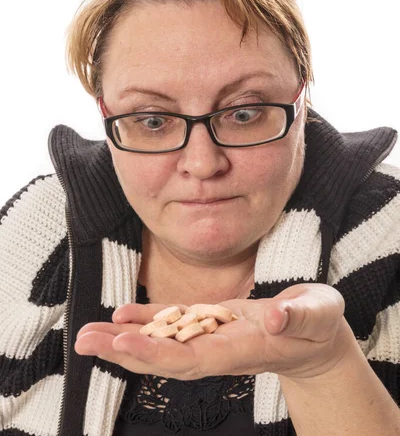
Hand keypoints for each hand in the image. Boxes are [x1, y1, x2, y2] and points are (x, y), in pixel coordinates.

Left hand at [75, 283, 353, 380]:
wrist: (313, 338)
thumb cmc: (317, 325)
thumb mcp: (319, 315)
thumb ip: (300, 316)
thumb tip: (278, 317)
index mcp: (241, 349)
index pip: (193, 357)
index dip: (157, 354)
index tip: (123, 346)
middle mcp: (218, 348)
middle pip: (165, 357)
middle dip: (123, 352)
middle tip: (83, 343)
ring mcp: (211, 336)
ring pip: (161, 342)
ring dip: (123, 339)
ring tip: (87, 334)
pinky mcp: (210, 321)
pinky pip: (172, 323)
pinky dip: (145, 319)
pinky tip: (120, 315)